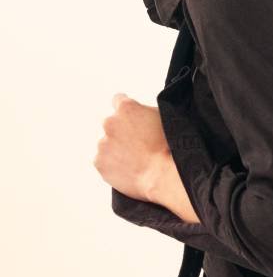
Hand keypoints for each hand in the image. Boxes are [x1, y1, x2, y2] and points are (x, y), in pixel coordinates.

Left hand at [96, 94, 197, 221]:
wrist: (165, 177)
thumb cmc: (170, 148)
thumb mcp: (165, 119)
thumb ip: (146, 112)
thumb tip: (141, 112)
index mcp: (126, 108)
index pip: (118, 100)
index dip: (128, 111)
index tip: (133, 119)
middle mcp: (109, 122)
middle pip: (112, 123)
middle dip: (122, 131)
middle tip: (139, 145)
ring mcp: (102, 143)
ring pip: (107, 143)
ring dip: (118, 149)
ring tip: (137, 160)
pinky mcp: (99, 162)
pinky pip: (104, 161)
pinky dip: (113, 164)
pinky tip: (130, 169)